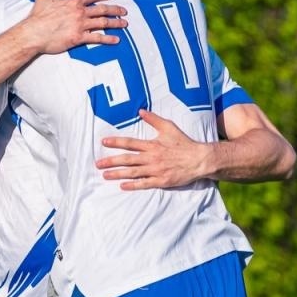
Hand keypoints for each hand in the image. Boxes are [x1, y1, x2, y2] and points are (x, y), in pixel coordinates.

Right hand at [21, 0, 128, 55]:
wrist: (34, 33)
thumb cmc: (38, 15)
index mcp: (74, 1)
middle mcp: (80, 12)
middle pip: (102, 9)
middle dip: (115, 10)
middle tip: (124, 11)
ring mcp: (80, 26)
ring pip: (103, 23)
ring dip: (115, 23)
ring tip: (124, 24)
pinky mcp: (78, 38)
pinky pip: (97, 38)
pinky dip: (108, 39)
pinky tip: (116, 40)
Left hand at [96, 109, 211, 189]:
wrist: (199, 159)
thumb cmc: (184, 143)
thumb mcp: (169, 127)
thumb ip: (154, 119)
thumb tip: (141, 111)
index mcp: (152, 144)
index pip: (130, 143)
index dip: (116, 142)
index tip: (103, 142)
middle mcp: (151, 157)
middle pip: (127, 159)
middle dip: (111, 161)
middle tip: (98, 164)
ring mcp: (155, 170)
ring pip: (132, 172)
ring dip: (117, 174)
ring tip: (105, 175)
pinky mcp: (161, 181)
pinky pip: (144, 184)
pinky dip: (132, 185)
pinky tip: (122, 186)